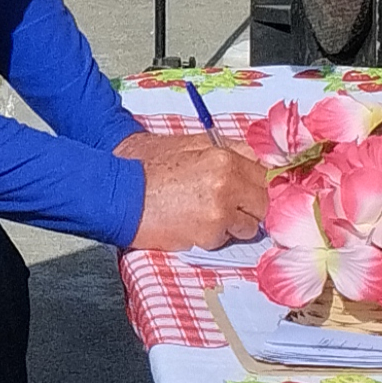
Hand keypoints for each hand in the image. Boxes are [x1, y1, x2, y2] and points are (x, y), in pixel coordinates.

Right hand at [123, 133, 270, 253]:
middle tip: (231, 205)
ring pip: (249, 226)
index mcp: (224, 158)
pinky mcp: (208, 236)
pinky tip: (191, 223)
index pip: (265, 174)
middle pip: (264, 203)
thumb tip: (254, 158)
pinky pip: (225, 240)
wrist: (116, 192)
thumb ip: (225, 149)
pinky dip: (213, 235)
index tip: (254, 190)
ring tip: (205, 213)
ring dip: (234, 223)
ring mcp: (219, 214)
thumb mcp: (187, 143)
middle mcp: (228, 185)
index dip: (260, 184)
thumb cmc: (145, 165)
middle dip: (251, 206)